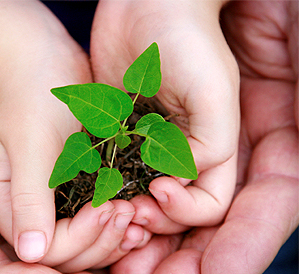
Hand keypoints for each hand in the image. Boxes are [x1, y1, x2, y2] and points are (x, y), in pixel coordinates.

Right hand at [0, 36, 148, 273]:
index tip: (112, 220)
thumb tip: (30, 254)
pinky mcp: (65, 191)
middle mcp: (23, 212)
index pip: (44, 253)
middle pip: (64, 256)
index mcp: (4, 203)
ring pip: (81, 244)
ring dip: (112, 238)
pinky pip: (90, 221)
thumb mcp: (28, 143)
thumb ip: (26, 197)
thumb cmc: (30, 94)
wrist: (38, 62)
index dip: (81, 245)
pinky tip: (136, 212)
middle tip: (130, 216)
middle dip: (101, 243)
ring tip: (138, 217)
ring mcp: (45, 204)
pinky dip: (115, 222)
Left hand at [91, 0, 239, 230]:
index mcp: (210, 149)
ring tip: (110, 210)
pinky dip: (103, 193)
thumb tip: (182, 178)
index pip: (209, 206)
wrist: (142, 9)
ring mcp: (144, 149)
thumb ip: (212, 141)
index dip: (186, 210)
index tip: (159, 188)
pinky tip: (93, 195)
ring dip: (126, 214)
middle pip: (171, 211)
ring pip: (139, 201)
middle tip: (128, 213)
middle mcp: (178, 155)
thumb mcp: (212, 90)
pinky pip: (110, 177)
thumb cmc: (184, 41)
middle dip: (154, 221)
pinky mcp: (114, 138)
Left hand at [110, 1, 298, 273]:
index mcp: (267, 140)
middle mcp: (222, 152)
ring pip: (165, 209)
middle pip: (209, 223)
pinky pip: (129, 181)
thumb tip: (246, 189)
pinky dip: (120, 205)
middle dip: (189, 261)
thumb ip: (266, 130)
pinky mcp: (135, 136)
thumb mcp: (269, 71)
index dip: (242, 249)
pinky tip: (109, 222)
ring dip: (150, 241)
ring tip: (128, 266)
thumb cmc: (217, 21)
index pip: (261, 210)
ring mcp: (175, 146)